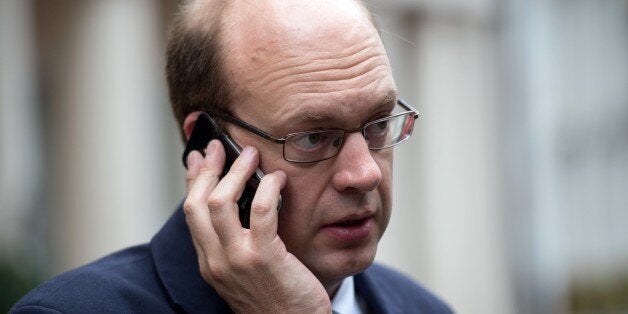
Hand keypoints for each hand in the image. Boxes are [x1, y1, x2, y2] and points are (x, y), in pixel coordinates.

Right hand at [184, 139, 330, 312]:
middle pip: (197, 204)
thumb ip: (235, 243)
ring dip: (235, 172)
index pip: (191, 215)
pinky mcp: (264, 258)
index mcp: (209, 264)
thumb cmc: (277, 300)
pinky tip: (277, 179)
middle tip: (220, 147)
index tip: (199, 159)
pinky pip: (262, 211)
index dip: (192, 182)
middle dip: (208, 170)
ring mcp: (237, 260)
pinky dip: (269, 188)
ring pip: (221, 203)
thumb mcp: (245, 273)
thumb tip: (239, 203)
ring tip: (250, 155)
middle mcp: (216, 262)